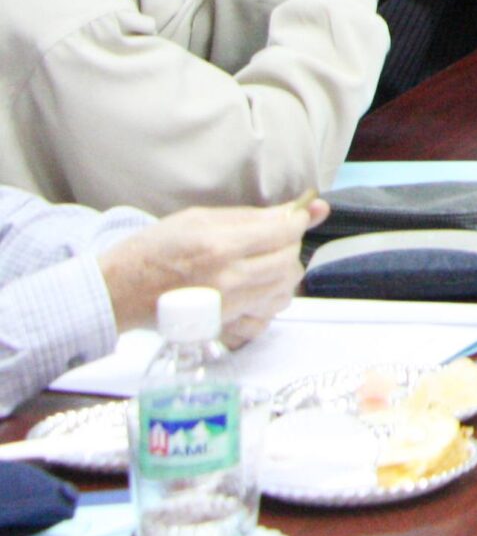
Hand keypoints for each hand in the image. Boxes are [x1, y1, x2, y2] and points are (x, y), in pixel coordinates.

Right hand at [98, 199, 326, 342]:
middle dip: (290, 245)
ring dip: (283, 273)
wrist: (118, 291)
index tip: (297, 215)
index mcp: (221, 247)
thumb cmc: (152, 250)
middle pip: (289, 261)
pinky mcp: (223, 326)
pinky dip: (269, 303)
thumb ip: (251, 216)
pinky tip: (256, 290)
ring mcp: (228, 307)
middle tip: (275, 238)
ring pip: (284, 290)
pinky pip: (267, 318)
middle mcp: (229, 279)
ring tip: (264, 262)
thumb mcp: (198, 218)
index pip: (284, 233)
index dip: (299, 220)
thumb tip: (298, 209)